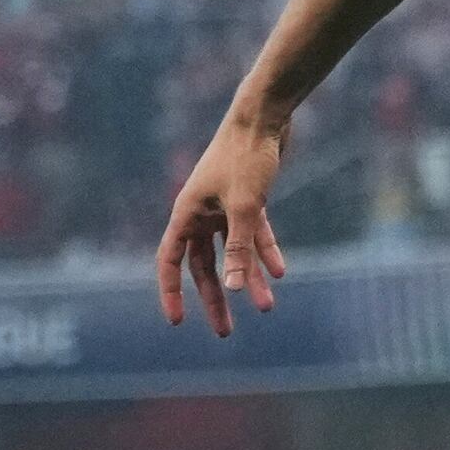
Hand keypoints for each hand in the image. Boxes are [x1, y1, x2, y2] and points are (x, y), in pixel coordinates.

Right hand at [156, 109, 291, 334]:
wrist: (265, 118)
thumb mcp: (245, 207)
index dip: (171, 292)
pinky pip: (255, 235)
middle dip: (215, 298)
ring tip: (266, 308)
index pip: (170, 262)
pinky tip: (279, 274)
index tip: (177, 322)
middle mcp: (200, 213)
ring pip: (234, 253)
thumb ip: (240, 249)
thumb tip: (235, 290)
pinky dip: (266, 252)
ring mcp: (224, 207)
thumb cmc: (247, 157)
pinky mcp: (249, 200)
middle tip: (225, 332)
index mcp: (186, 214)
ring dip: (249, 278)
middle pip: (204, 265)